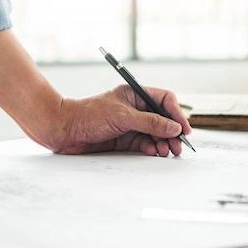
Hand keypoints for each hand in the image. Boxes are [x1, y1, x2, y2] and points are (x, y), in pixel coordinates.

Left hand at [53, 84, 191, 156]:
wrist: (64, 130)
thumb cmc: (89, 115)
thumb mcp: (123, 116)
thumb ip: (150, 122)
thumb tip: (173, 128)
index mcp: (134, 95)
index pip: (164, 100)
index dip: (176, 113)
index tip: (183, 128)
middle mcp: (135, 109)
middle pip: (162, 119)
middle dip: (172, 132)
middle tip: (178, 146)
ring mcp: (130, 125)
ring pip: (155, 134)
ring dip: (163, 143)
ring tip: (167, 152)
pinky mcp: (124, 140)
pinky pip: (145, 144)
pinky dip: (152, 149)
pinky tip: (154, 153)